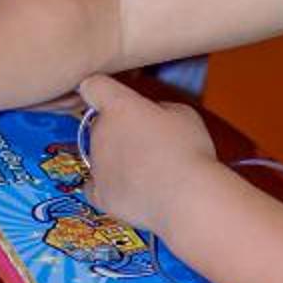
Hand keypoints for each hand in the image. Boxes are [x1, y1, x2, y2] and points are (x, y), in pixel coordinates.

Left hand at [78, 72, 219, 236]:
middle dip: (119, 132)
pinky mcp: (99, 194)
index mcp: (119, 106)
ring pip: (100, 156)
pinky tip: (128, 190)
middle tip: (149, 145)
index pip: (93, 86)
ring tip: (148, 173)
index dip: (100, 91)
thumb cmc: (189, 150)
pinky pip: (95, 186)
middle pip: (101, 126)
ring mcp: (96, 164)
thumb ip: (159, 109)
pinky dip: (108, 187)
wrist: (186, 196)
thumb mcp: (183, 114)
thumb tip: (151, 115)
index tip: (111, 99)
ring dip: (116, 160)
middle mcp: (100, 131)